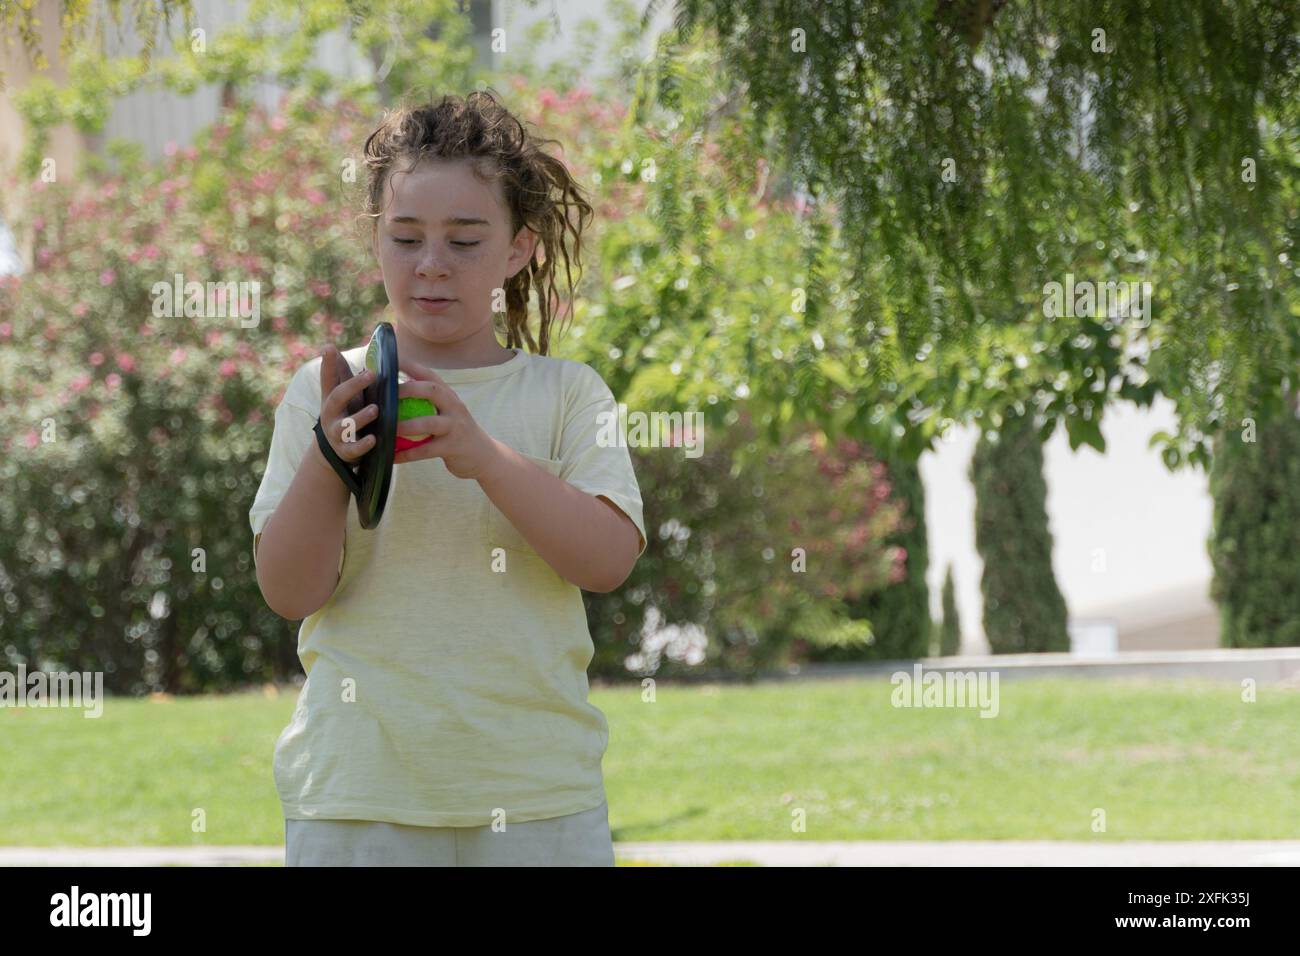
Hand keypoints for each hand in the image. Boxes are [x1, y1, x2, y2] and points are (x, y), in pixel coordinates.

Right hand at [317, 344, 377, 463]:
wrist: (336, 451)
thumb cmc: (345, 413)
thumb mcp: (342, 395)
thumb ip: (339, 373)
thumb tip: (330, 346)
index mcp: (331, 398)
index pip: (328, 378)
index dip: (328, 364)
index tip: (329, 348)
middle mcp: (331, 414)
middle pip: (337, 397)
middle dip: (353, 385)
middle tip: (370, 374)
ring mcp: (337, 433)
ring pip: (346, 425)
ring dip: (361, 417)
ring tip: (375, 409)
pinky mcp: (346, 450)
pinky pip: (354, 448)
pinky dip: (363, 444)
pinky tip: (373, 439)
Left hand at [393, 355, 500, 480]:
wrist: (484, 455)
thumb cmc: (456, 431)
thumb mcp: (448, 412)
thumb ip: (428, 402)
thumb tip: (394, 394)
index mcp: (449, 395)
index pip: (429, 375)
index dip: (410, 365)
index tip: (391, 359)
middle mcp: (454, 406)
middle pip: (432, 390)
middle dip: (408, 389)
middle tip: (386, 393)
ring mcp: (455, 426)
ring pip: (428, 422)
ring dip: (406, 425)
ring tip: (387, 428)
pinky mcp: (453, 447)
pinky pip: (426, 450)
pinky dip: (408, 454)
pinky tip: (393, 456)